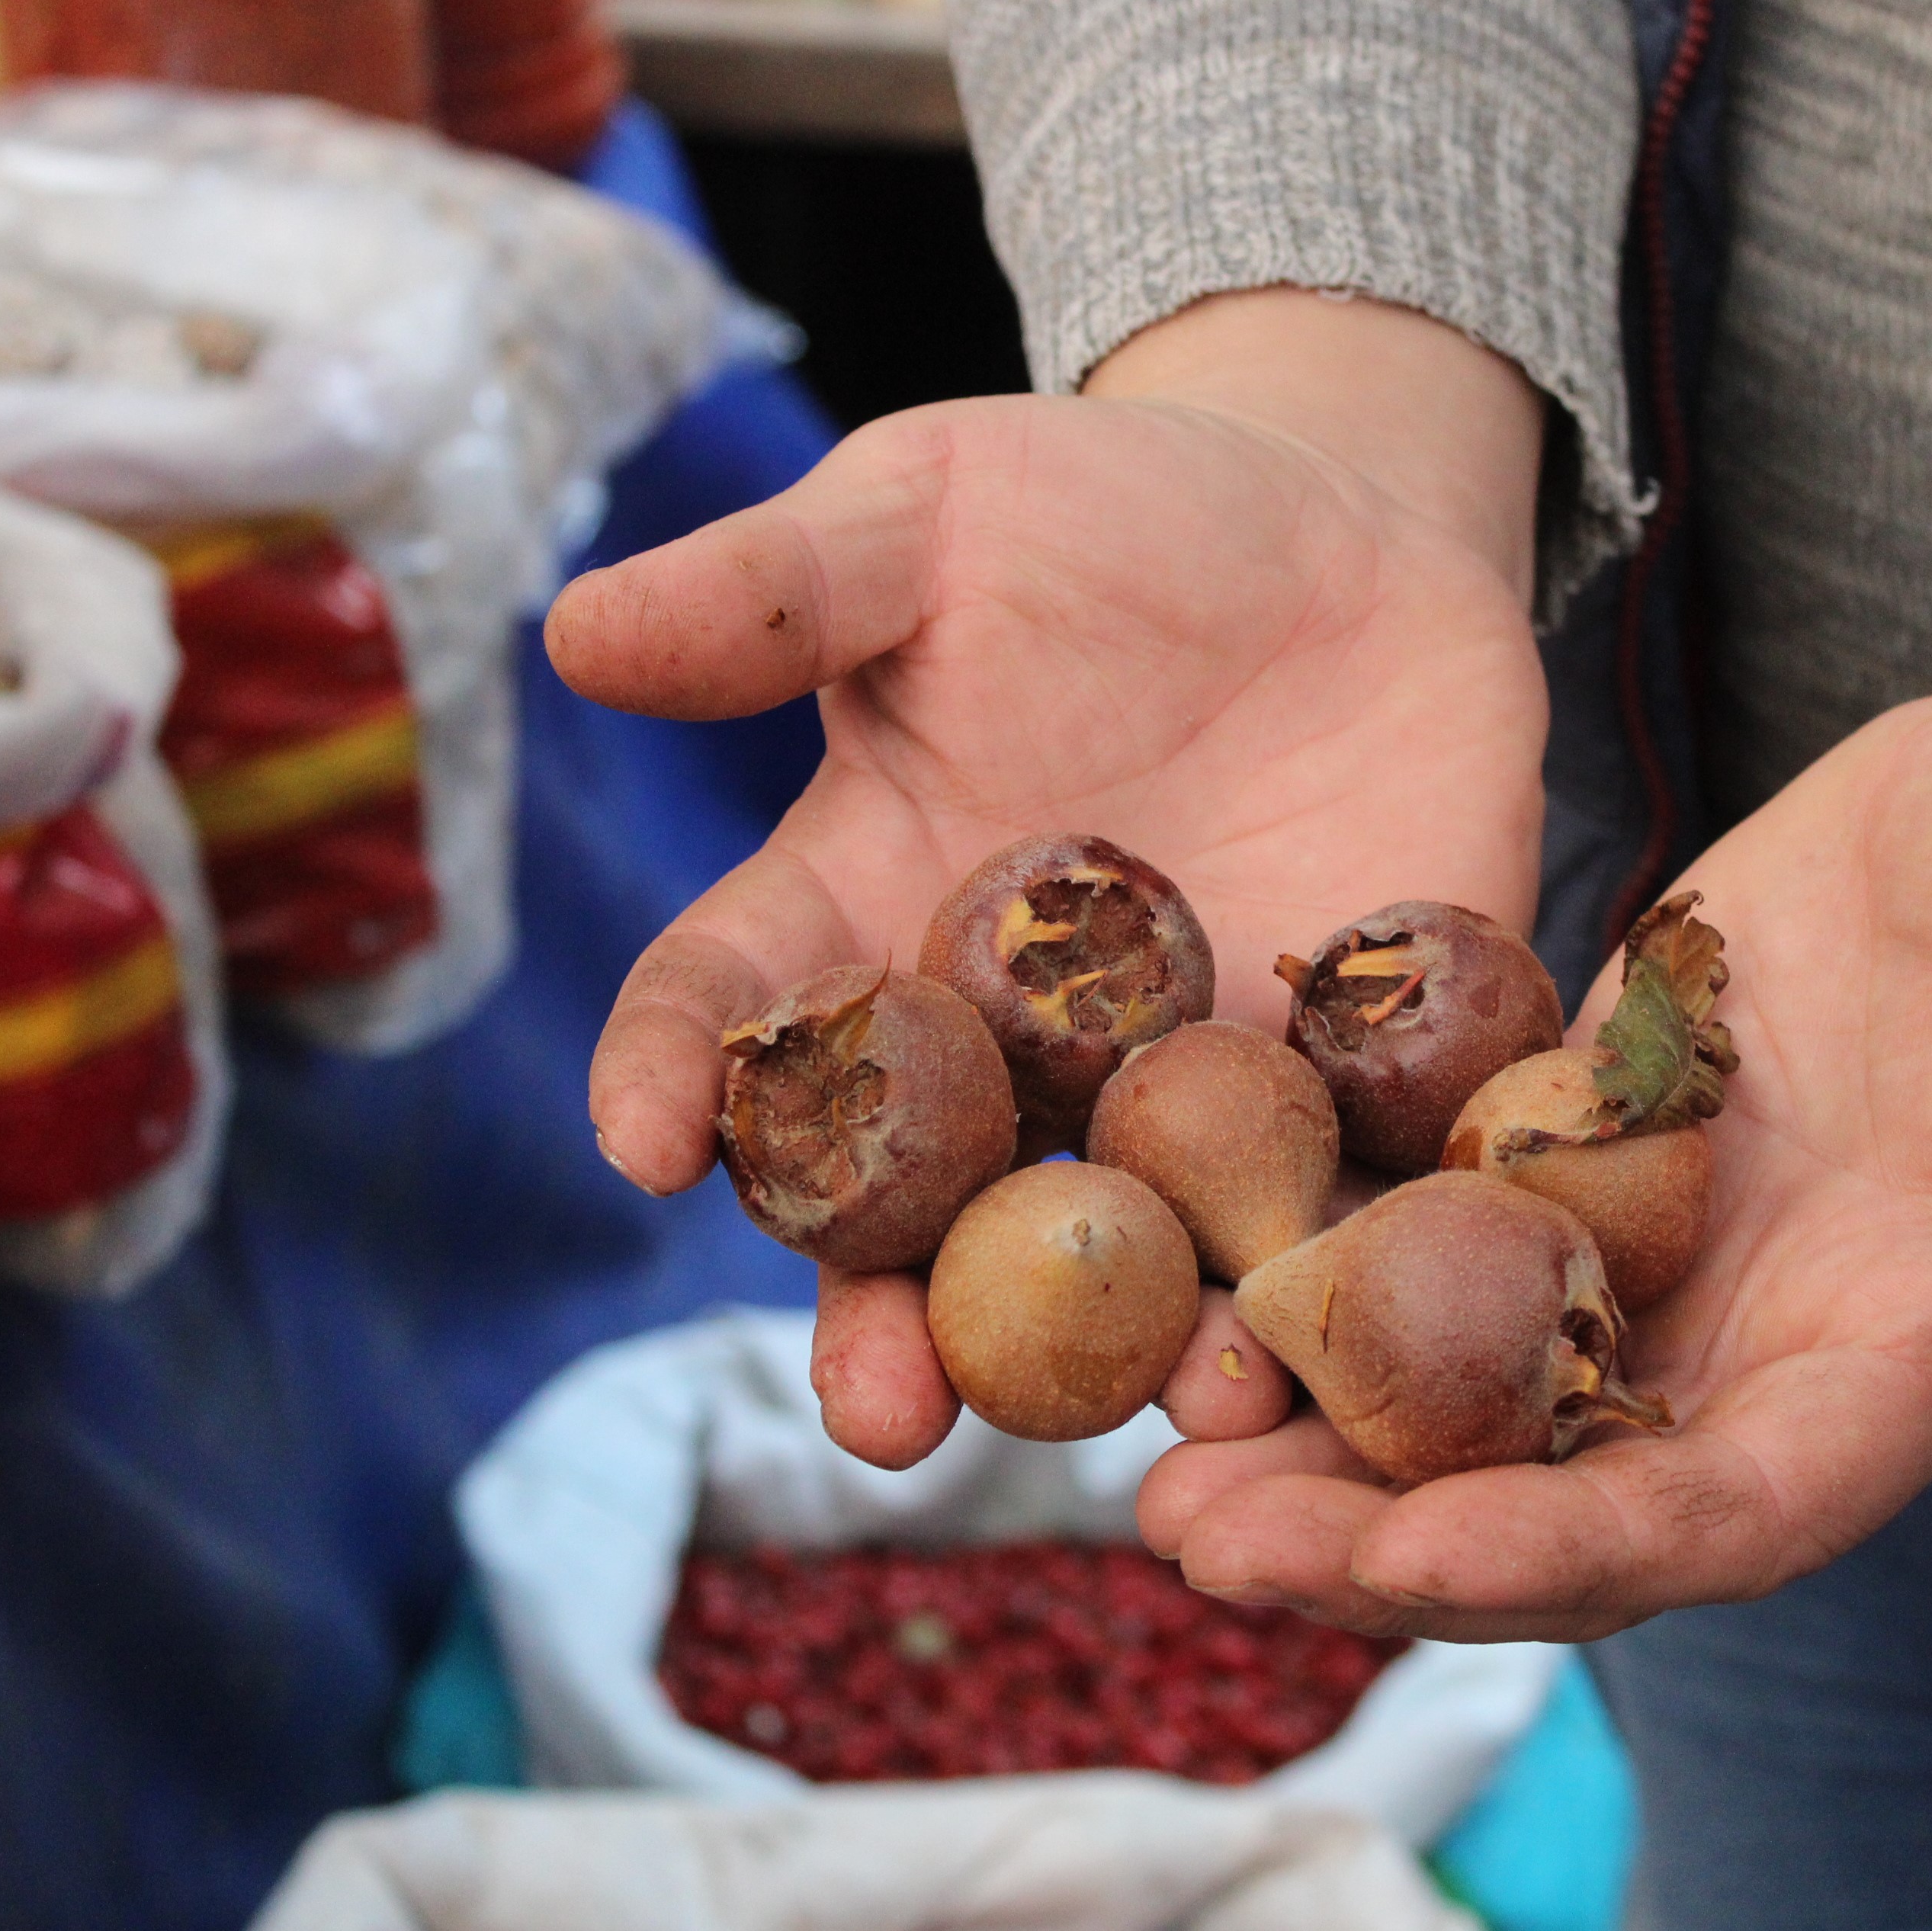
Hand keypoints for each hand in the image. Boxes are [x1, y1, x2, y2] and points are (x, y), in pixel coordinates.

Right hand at [547, 291, 1549, 1469]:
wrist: (1342, 527)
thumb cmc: (1098, 517)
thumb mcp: (926, 518)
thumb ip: (774, 592)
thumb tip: (573, 628)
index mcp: (867, 918)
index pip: (745, 1015)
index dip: (684, 1074)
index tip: (643, 1140)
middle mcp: (1004, 1047)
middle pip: (922, 1214)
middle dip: (896, 1320)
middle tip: (885, 1413)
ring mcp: (1178, 1083)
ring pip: (1135, 1250)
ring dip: (1147, 1345)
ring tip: (1172, 1405)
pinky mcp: (1355, 1082)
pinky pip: (1344, 1190)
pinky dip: (1348, 1262)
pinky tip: (1357, 1325)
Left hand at [1144, 539, 1931, 1639]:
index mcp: (1901, 1359)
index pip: (1727, 1511)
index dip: (1572, 1550)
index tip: (1411, 1554)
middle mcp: (1755, 1346)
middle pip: (1551, 1501)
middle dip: (1375, 1545)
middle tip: (1191, 1545)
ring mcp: (1652, 1251)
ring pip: (1459, 1401)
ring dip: (1310, 1449)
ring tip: (1145, 1466)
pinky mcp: (1572, 1139)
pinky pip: (1428, 1240)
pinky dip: (1314, 1283)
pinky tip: (1185, 1278)